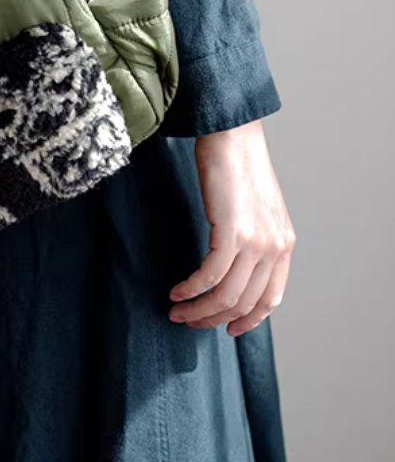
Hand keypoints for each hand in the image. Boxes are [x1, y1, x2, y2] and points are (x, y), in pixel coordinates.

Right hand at [169, 120, 294, 336]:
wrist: (232, 134)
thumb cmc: (237, 164)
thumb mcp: (256, 208)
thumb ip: (253, 238)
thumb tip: (232, 264)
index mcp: (284, 244)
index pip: (270, 299)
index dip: (247, 320)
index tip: (225, 327)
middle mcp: (275, 247)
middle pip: (244, 303)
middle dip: (213, 318)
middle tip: (187, 320)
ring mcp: (256, 242)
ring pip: (226, 296)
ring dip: (198, 309)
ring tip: (176, 310)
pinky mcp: (232, 233)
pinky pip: (210, 276)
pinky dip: (191, 289)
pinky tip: (176, 290)